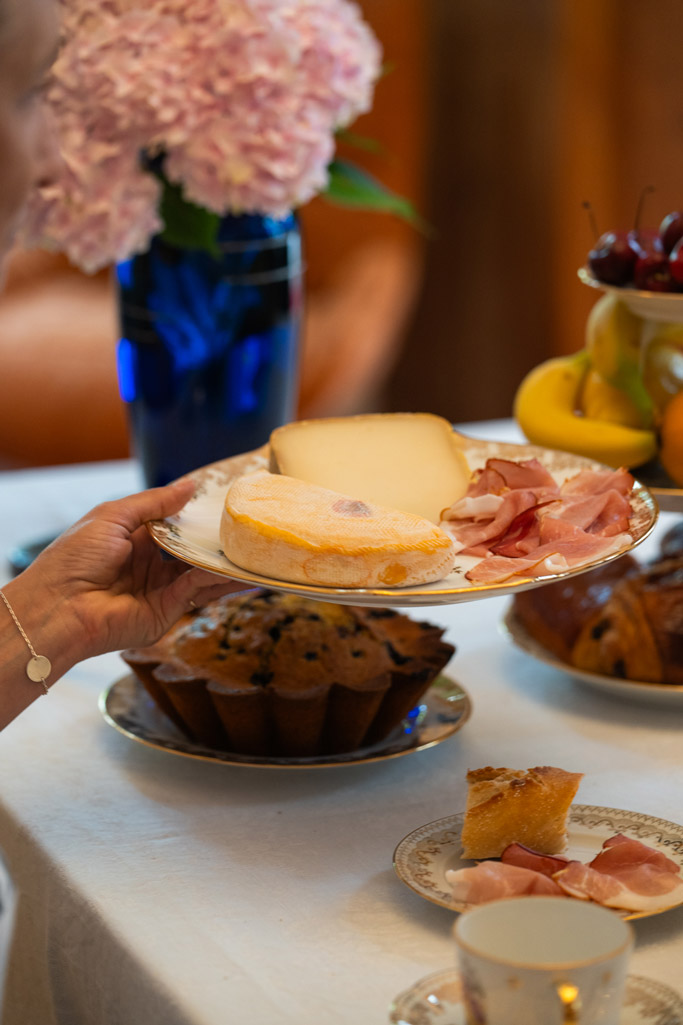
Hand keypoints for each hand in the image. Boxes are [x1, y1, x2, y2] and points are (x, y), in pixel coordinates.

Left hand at [18, 479, 244, 663]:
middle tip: (249, 523)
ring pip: (202, 571)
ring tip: (256, 549)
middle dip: (218, 539)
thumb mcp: (113, 515)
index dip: (196, 514)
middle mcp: (150, 564)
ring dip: (227, 562)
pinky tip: (241, 570)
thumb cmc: (74, 558)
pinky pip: (199, 590)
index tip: (225, 501)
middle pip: (192, 549)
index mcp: (133, 539)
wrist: (59, 607)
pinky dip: (220, 580)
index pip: (173, 524)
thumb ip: (155, 502)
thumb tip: (189, 486)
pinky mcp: (167, 610)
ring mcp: (160, 589)